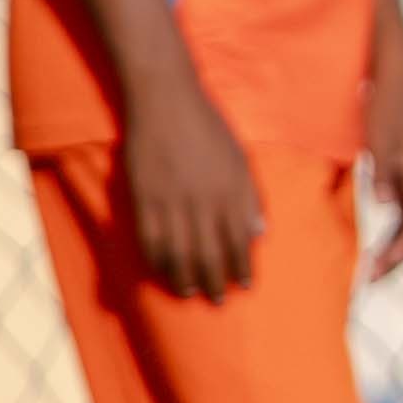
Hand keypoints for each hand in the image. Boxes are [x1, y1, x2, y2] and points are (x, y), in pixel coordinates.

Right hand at [124, 82, 267, 303]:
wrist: (165, 101)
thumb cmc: (207, 128)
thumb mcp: (239, 158)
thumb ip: (249, 197)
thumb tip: (259, 232)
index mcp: (232, 190)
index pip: (239, 240)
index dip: (242, 266)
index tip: (245, 285)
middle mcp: (204, 200)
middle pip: (210, 252)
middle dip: (215, 280)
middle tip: (218, 301)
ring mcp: (171, 201)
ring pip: (179, 252)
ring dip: (185, 277)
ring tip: (190, 293)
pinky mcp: (143, 198)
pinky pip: (149, 239)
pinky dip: (157, 260)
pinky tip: (162, 272)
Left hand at [360, 31, 402, 282]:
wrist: (393, 75)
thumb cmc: (385, 104)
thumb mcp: (380, 136)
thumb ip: (383, 171)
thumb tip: (385, 207)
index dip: (396, 257)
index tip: (372, 276)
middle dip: (394, 261)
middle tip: (366, 283)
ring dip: (390, 249)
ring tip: (367, 270)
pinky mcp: (402, 174)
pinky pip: (400, 214)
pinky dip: (387, 232)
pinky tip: (370, 241)